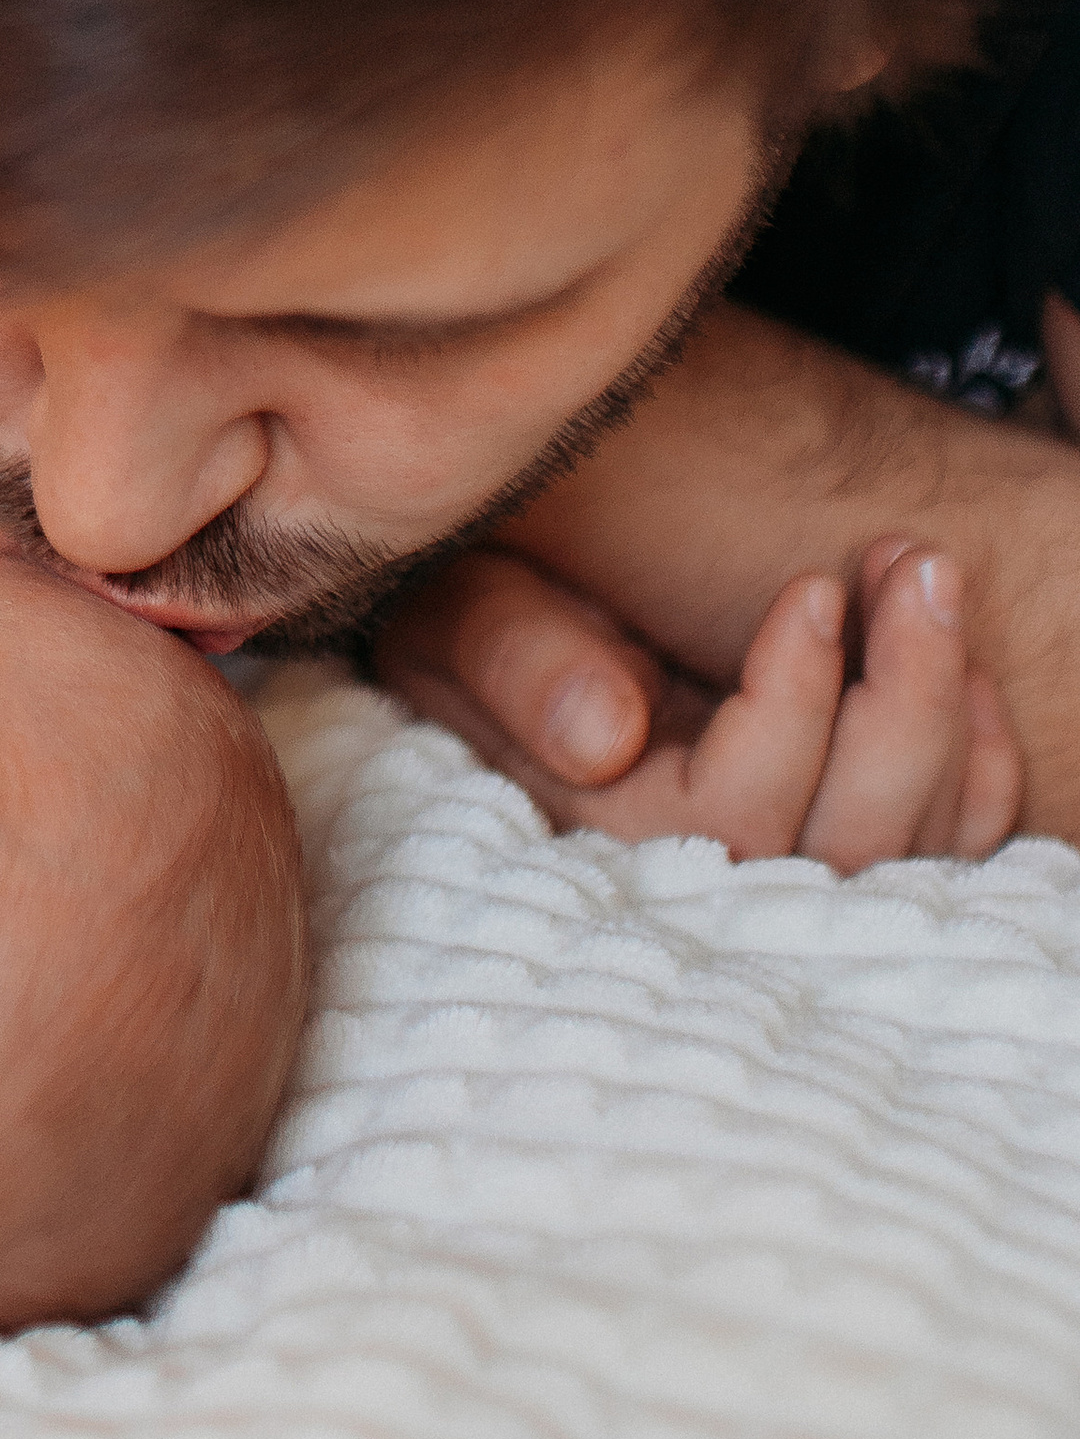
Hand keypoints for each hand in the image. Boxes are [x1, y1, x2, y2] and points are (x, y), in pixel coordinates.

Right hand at [376, 538, 1022, 864]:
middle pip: (853, 841)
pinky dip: (982, 764)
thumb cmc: (480, 620)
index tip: (813, 588)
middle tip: (914, 558)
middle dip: (904, 696)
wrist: (508, 634)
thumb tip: (603, 731)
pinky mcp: (845, 845)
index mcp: (613, 835)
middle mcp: (713, 879)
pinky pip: (952, 844)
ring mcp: (791, 871)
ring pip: (916, 844)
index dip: (791, 705)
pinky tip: (964, 665)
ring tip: (927, 574)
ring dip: (945, 706)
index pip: (737, 811)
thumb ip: (515, 660)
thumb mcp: (457, 617)